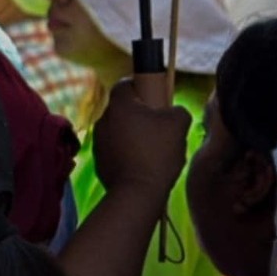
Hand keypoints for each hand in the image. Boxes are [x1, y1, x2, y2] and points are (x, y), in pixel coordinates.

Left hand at [92, 79, 191, 196]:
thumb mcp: (178, 125)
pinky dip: (126, 151)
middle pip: (123, 109)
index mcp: (119, 104)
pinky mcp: (98, 158)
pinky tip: (142, 164)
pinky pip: (115, 148)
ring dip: (133, 134)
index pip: (125, 84)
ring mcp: (98, 139)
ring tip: (153, 149)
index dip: (142, 86)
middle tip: (159, 127)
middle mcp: (103, 118)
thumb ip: (178, 110)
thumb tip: (174, 111)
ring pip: (119, 129)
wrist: (137, 191)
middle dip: (140, 115)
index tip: (156, 98)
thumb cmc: (157, 153)